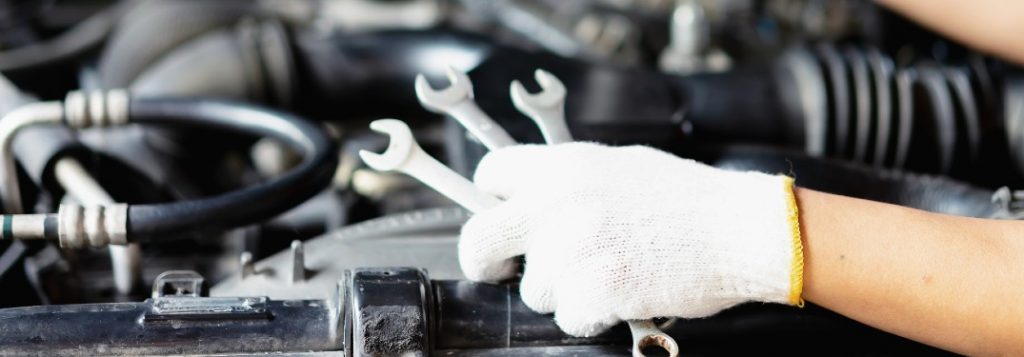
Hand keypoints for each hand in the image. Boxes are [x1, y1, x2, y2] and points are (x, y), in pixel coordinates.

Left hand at [458, 142, 802, 335]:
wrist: (740, 228)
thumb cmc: (688, 201)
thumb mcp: (618, 166)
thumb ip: (568, 181)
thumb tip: (532, 199)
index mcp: (562, 165)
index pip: (489, 174)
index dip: (490, 201)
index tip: (501, 218)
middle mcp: (557, 202)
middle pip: (479, 239)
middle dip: (487, 262)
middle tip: (504, 270)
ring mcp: (573, 247)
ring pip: (534, 290)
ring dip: (564, 293)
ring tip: (606, 276)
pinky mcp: (595, 288)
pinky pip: (568, 319)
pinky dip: (592, 318)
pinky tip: (620, 297)